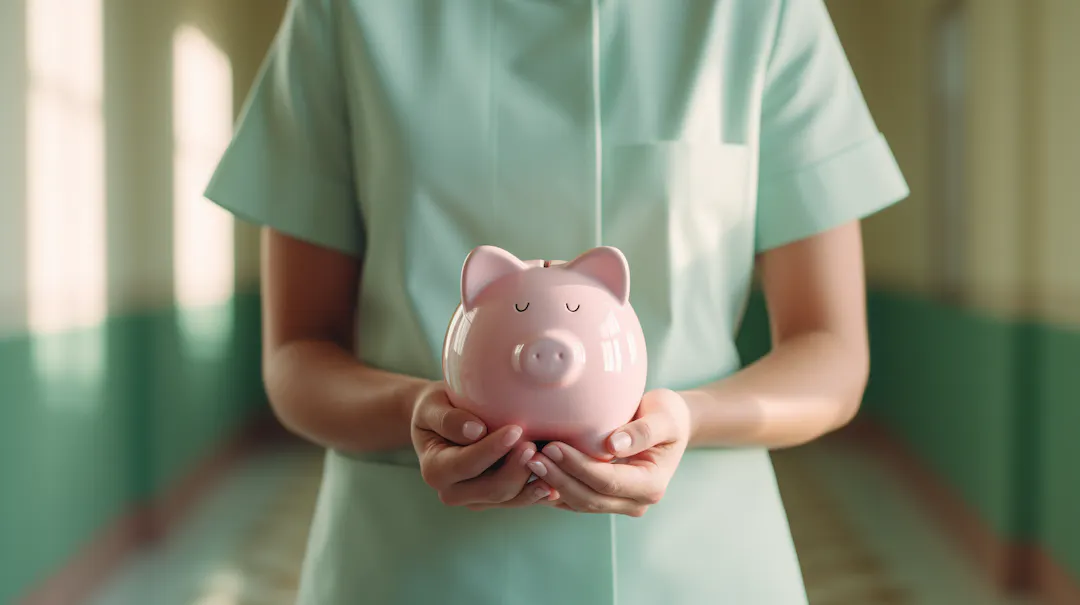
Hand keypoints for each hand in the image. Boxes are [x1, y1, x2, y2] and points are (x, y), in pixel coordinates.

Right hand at [410, 381, 557, 508]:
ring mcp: (475, 499)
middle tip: (535, 444)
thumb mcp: (432, 406)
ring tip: (551, 461)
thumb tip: (474, 430)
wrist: (441, 421)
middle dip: (516, 469)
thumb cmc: (437, 408)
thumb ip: (448, 419)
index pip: (466, 464)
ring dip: (531, 481)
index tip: (515, 429)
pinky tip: (556, 482)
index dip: (492, 449)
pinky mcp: (493, 498)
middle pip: (492, 488)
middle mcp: (452, 492)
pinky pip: (519, 499)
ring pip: (509, 498)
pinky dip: (537, 491)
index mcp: (435, 470)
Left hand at [525, 389, 690, 516]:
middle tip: (530, 456)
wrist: (669, 424)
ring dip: (551, 485)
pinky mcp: (603, 498)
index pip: (607, 481)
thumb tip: (613, 445)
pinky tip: (532, 472)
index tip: (553, 446)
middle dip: (558, 478)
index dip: (578, 467)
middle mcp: (635, 501)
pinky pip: (573, 499)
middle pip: (589, 498)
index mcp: (651, 485)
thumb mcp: (665, 416)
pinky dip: (552, 488)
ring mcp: (618, 504)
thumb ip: (643, 431)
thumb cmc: (668, 415)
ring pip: (578, 503)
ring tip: (526, 462)